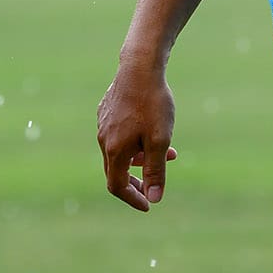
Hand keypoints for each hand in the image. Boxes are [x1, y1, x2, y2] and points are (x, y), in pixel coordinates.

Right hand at [96, 65, 177, 211]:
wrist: (140, 67)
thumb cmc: (152, 104)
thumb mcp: (160, 140)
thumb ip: (156, 171)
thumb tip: (154, 199)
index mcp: (115, 150)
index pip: (117, 186)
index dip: (133, 198)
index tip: (148, 205)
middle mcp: (104, 139)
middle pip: (116, 171)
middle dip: (137, 181)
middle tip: (154, 185)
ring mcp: (103, 124)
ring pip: (121, 151)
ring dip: (142, 158)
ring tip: (169, 153)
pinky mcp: (107, 111)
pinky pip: (119, 135)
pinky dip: (136, 142)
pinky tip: (153, 132)